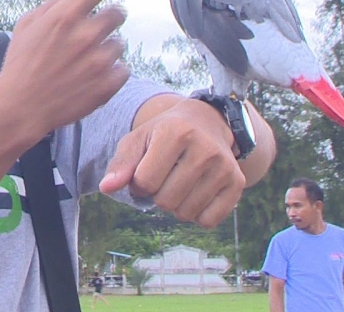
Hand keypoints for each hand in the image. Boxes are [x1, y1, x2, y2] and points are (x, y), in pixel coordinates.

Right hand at [0, 0, 130, 138]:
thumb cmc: (21, 64)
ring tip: (84, 63)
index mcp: (66, 16)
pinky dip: (111, 73)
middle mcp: (87, 35)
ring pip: (119, 44)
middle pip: (118, 13)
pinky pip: (123, 69)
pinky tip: (90, 78)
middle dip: (108, 19)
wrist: (21, 108)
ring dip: (106, 49)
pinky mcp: (108, 85)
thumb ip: (52, 6)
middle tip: (93, 32)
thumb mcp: (26, 25)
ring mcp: (100, 61)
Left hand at [99, 97, 244, 227]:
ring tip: (180, 183)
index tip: (146, 171)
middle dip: (157, 195)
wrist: (207, 122)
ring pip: (186, 214)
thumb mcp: (139, 140)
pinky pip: (208, 221)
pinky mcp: (237, 183)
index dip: (139, 184)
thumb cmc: (165, 134)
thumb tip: (106, 188)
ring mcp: (224, 166)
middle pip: (165, 201)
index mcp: (175, 133)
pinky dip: (197, 215)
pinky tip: (196, 193)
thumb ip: (121, 164)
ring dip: (176, 206)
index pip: (145, 182)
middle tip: (165, 177)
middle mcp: (204, 148)